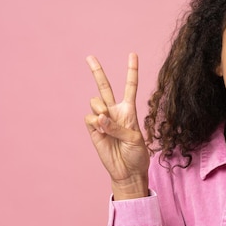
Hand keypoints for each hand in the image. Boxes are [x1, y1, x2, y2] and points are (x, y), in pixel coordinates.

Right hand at [84, 53, 149, 199]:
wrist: (127, 171)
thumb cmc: (136, 154)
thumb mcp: (134, 139)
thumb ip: (118, 126)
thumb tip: (99, 117)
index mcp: (129, 110)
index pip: (130, 86)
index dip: (131, 70)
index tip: (133, 54)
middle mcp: (114, 111)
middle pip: (104, 86)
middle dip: (97, 71)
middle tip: (89, 56)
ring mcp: (102, 120)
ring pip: (95, 102)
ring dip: (100, 109)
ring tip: (106, 122)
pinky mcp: (93, 129)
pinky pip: (89, 117)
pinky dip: (95, 122)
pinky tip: (101, 130)